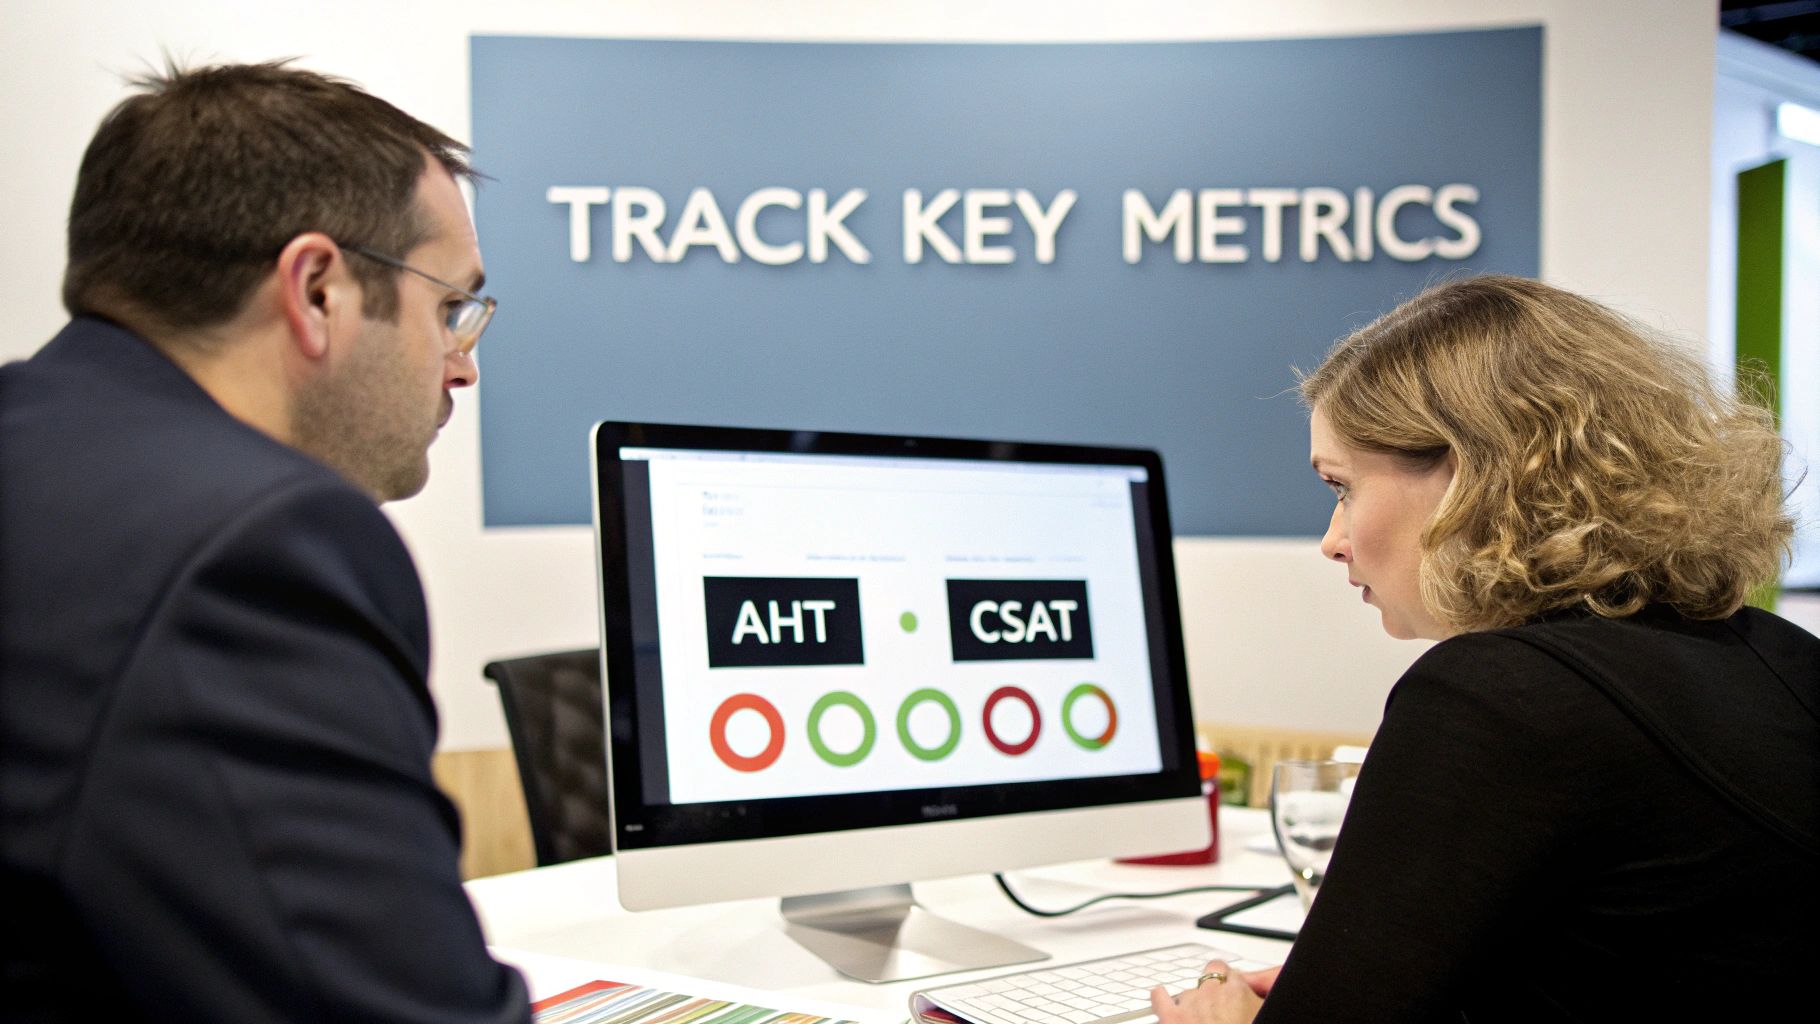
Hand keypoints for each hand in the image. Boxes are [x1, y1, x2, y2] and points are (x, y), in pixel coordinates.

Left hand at [1148, 959, 1264, 1023]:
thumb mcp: (1261, 1013)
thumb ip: (1253, 1002)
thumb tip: (1252, 998)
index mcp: (1238, 992)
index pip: (1231, 974)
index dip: (1230, 986)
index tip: (1230, 994)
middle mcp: (1212, 992)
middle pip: (1208, 981)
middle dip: (1212, 996)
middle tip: (1216, 1013)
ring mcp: (1190, 1003)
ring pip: (1186, 992)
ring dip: (1190, 1004)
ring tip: (1195, 1018)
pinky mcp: (1171, 1017)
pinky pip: (1159, 997)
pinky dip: (1160, 998)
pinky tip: (1162, 1000)